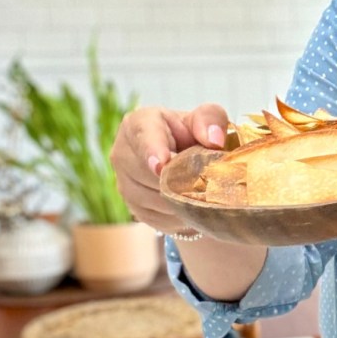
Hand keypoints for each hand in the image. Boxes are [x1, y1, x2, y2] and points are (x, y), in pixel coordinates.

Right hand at [110, 103, 227, 231]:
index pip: (142, 137)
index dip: (152, 152)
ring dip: (182, 199)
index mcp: (138, 124)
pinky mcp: (134, 209)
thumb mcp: (208, 118)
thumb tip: (214, 140)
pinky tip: (193, 205)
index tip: (161, 165)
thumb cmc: (196, 133)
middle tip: (207, 180)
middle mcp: (122, 154)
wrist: (189, 161)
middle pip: (148, 174)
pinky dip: (180, 215)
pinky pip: (159, 219)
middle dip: (179, 179)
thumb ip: (211, 119)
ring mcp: (124, 184)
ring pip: (155, 200)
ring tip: (203, 191)